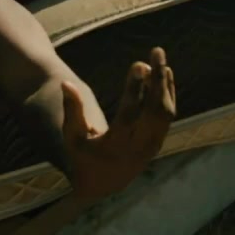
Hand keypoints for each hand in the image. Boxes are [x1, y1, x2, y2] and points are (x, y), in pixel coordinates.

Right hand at [61, 47, 176, 198]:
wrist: (103, 183)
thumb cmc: (82, 154)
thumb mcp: (72, 136)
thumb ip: (71, 109)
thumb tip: (66, 83)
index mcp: (115, 146)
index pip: (130, 114)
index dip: (135, 89)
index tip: (138, 64)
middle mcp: (138, 148)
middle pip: (155, 110)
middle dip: (157, 79)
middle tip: (156, 52)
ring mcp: (151, 147)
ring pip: (165, 112)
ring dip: (165, 83)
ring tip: (160, 59)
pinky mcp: (158, 143)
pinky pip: (168, 116)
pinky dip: (168, 93)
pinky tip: (165, 73)